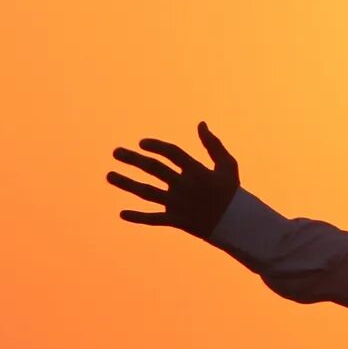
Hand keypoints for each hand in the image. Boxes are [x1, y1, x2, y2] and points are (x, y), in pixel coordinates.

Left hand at [106, 122, 239, 237]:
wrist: (239, 225)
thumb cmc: (232, 192)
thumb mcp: (227, 165)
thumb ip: (213, 145)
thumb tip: (201, 124)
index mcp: (197, 170)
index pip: (171, 153)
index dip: (156, 146)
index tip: (142, 143)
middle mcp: (185, 186)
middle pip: (153, 169)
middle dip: (133, 159)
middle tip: (115, 152)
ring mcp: (179, 204)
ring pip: (147, 193)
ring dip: (126, 183)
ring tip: (108, 176)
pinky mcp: (177, 221)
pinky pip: (154, 219)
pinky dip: (138, 217)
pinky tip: (122, 213)